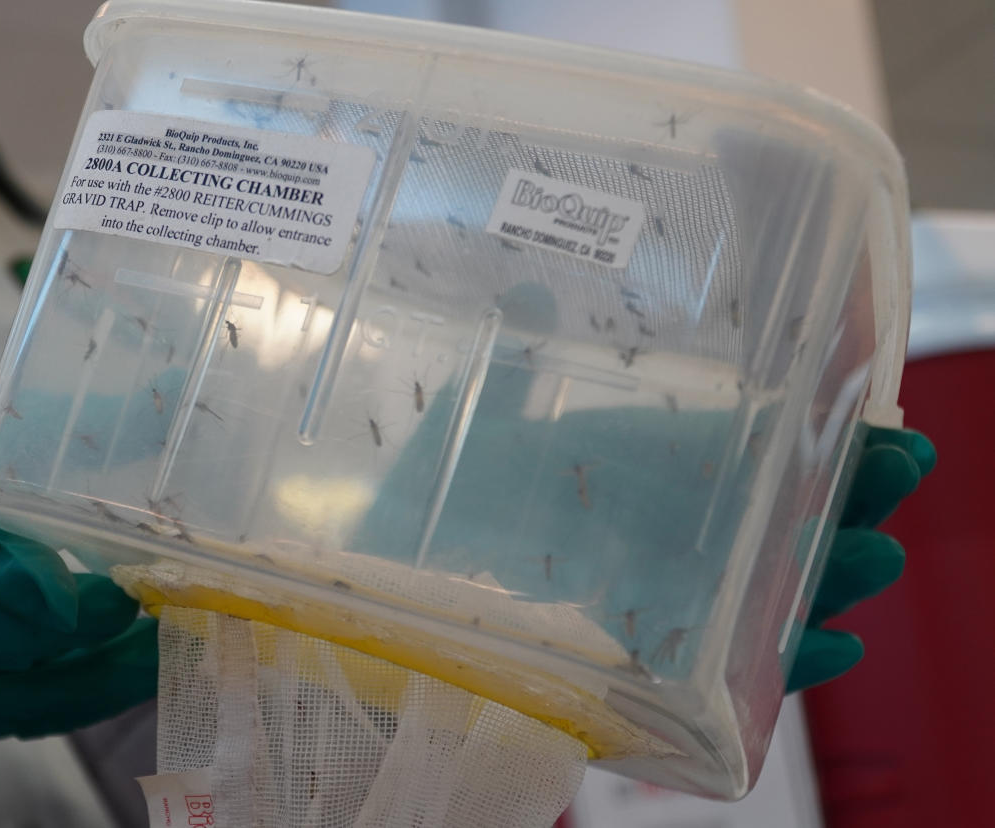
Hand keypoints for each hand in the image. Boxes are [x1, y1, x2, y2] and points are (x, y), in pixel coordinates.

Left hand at [359, 359, 931, 689]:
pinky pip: (719, 679)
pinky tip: (827, 646)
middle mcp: (646, 539)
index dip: (794, 430)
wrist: (362, 611)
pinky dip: (777, 667)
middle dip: (835, 490)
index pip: (727, 450)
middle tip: (900, 464)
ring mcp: (648, 609)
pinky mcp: (635, 679)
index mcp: (619, 474)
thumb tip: (522, 283)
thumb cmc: (405, 517)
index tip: (865, 407)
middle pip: (761, 517)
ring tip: (874, 552)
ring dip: (822, 574)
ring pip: (756, 594)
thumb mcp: (455, 434)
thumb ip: (497, 366)